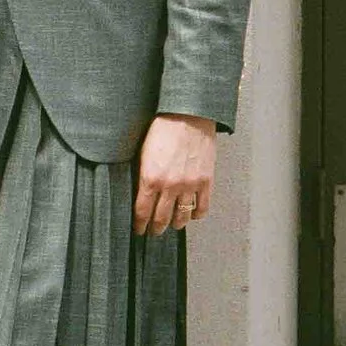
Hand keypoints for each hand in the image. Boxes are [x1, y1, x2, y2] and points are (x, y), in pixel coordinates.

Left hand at [135, 113, 217, 236]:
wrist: (188, 114)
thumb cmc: (163, 128)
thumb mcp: (142, 152)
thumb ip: (142, 175)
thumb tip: (139, 193)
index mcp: (150, 179)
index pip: (142, 212)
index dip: (140, 225)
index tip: (139, 230)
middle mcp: (170, 186)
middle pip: (161, 219)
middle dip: (156, 228)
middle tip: (154, 231)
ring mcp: (190, 185)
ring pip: (182, 217)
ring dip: (176, 224)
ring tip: (173, 224)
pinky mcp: (206, 181)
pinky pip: (202, 207)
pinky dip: (197, 214)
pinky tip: (192, 214)